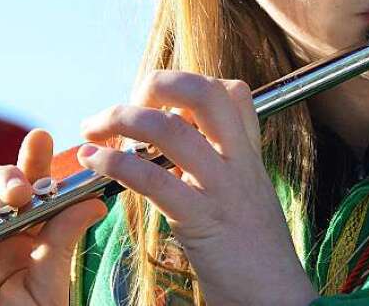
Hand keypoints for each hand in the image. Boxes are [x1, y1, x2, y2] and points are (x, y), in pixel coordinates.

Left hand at [79, 72, 315, 305]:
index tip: (158, 101)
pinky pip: (153, 178)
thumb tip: (179, 143)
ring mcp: (221, 188)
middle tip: (128, 102)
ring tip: (92, 130)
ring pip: (169, 129)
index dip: (189, 85)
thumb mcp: (246, 197)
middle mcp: (238, 163)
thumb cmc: (254, 256)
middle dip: (157, 85)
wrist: (276, 302)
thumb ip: (221, 165)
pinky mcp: (201, 220)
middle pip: (202, 93)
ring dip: (120, 119)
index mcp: (248, 155)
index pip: (231, 91)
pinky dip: (115, 162)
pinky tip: (94, 162)